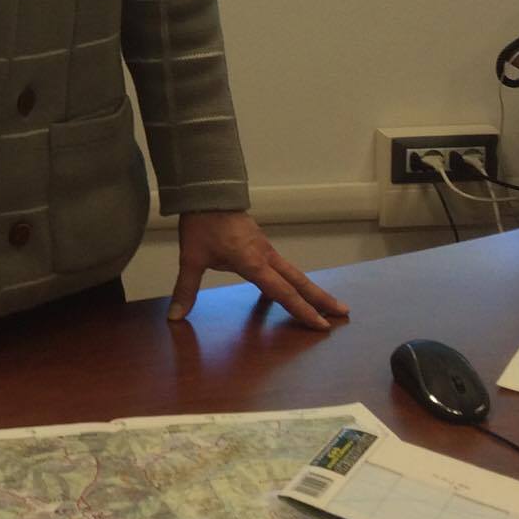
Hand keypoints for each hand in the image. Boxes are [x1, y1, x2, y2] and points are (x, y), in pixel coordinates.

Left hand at [168, 210, 350, 330]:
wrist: (206, 192)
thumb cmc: (201, 224)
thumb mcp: (190, 258)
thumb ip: (186, 289)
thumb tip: (175, 317)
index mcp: (253, 262)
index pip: (282, 292)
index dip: (301, 311)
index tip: (321, 326)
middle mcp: (265, 256)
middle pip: (300, 281)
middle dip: (321, 299)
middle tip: (344, 313)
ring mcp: (265, 249)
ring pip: (294, 273)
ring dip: (311, 290)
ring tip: (328, 306)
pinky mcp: (260, 245)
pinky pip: (281, 268)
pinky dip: (292, 282)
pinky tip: (288, 292)